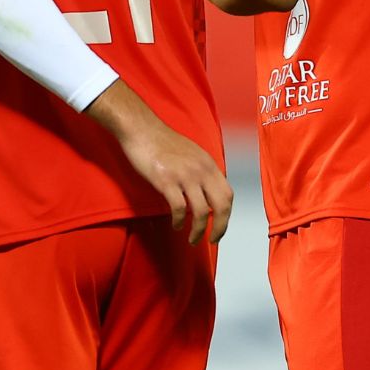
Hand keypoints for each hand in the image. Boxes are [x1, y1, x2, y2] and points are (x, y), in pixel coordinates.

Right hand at [86, 82, 232, 244]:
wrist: (141, 129)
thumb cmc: (163, 142)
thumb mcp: (192, 154)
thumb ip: (202, 172)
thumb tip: (207, 193)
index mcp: (209, 164)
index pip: (228, 194)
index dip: (227, 215)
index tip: (220, 227)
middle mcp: (201, 170)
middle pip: (221, 206)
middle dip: (220, 228)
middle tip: (212, 240)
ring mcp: (184, 176)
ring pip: (201, 212)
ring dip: (198, 231)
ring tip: (192, 239)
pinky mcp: (166, 181)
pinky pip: (179, 209)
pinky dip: (179, 221)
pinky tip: (176, 225)